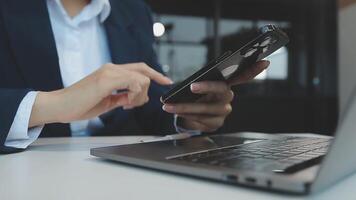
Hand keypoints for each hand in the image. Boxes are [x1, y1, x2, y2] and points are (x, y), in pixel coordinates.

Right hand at [29, 63, 171, 126]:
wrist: (60, 106)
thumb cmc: (80, 105)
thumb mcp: (107, 102)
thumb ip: (122, 97)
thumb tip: (135, 98)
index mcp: (111, 72)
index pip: (139, 69)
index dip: (155, 74)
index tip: (166, 81)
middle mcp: (111, 68)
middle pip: (144, 70)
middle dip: (152, 84)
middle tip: (139, 103)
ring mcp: (109, 72)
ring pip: (141, 79)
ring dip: (140, 96)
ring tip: (125, 105)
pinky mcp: (106, 79)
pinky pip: (133, 83)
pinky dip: (134, 95)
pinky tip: (124, 104)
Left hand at [162, 60, 269, 131]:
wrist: (192, 114)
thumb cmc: (196, 95)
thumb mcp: (198, 86)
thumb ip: (201, 81)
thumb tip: (191, 84)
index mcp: (226, 84)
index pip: (244, 76)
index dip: (255, 70)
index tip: (264, 63)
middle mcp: (228, 98)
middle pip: (221, 90)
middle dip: (206, 88)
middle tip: (191, 87)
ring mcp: (223, 112)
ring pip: (205, 109)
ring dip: (185, 107)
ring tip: (168, 105)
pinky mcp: (216, 125)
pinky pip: (201, 121)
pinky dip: (187, 117)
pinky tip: (177, 113)